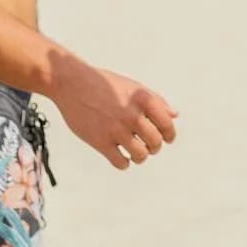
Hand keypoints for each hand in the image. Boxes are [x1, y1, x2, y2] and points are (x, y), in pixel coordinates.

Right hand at [51, 60, 178, 169]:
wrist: (71, 83)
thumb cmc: (104, 84)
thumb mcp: (132, 86)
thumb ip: (155, 100)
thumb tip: (174, 115)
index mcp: (143, 99)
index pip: (167, 125)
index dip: (169, 135)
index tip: (165, 139)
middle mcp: (132, 114)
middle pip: (155, 143)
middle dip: (154, 147)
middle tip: (147, 146)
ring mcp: (116, 129)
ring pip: (140, 155)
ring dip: (140, 157)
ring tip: (135, 152)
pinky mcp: (100, 141)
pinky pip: (121, 163)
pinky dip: (124, 163)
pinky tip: (121, 156)